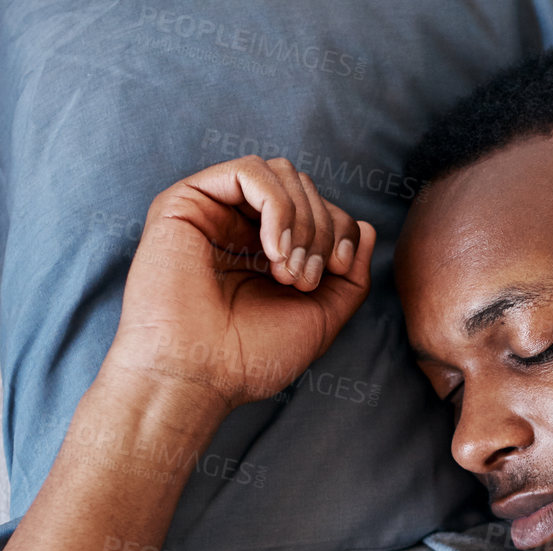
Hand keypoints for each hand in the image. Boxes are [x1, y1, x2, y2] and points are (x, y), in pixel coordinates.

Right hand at [103, 154, 377, 413]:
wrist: (198, 375)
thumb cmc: (251, 357)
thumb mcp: (321, 317)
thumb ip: (351, 277)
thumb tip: (367, 227)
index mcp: (265, 249)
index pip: (320, 209)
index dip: (341, 230)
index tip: (339, 269)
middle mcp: (237, 224)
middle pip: (303, 186)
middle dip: (321, 229)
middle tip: (304, 280)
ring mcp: (212, 210)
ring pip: (280, 173)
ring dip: (301, 219)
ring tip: (288, 271)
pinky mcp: (185, 201)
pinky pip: (249, 171)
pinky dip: (276, 207)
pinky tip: (272, 251)